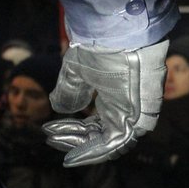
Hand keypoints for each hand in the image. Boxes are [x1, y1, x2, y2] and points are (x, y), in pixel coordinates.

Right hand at [43, 40, 167, 166]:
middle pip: (103, 137)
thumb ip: (70, 91)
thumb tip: (61, 108)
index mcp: (116, 99)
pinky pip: (116, 142)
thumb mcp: (77, 71)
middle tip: (52, 138)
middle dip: (74, 140)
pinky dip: (93, 150)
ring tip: (57, 141)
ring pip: (109, 144)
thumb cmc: (100, 48)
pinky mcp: (138, 118)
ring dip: (81, 147)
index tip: (50, 132)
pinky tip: (72, 151)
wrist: (117, 35)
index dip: (73, 131)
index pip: (97, 126)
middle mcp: (127, 110)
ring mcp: (135, 115)